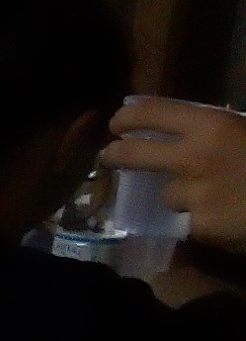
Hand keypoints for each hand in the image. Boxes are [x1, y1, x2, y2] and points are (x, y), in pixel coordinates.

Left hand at [111, 97, 245, 249]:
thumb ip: (226, 129)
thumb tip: (198, 123)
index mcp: (213, 125)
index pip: (151, 112)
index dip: (128, 117)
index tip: (118, 123)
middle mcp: (194, 158)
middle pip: (133, 155)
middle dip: (116, 155)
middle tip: (111, 156)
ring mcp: (195, 195)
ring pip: (168, 196)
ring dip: (182, 198)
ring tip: (213, 198)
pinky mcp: (203, 228)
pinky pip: (191, 223)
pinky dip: (204, 224)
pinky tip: (228, 221)